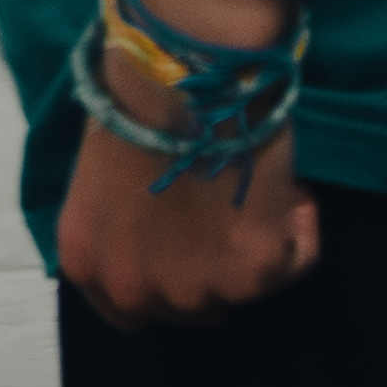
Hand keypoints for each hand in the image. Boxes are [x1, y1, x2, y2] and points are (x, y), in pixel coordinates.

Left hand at [56, 75, 322, 328]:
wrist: (181, 75)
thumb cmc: (138, 99)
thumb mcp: (102, 178)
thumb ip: (124, 223)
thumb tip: (162, 226)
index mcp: (86, 261)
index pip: (126, 311)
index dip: (163, 280)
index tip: (187, 250)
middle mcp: (134, 289)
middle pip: (187, 308)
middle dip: (210, 267)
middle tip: (227, 213)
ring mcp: (193, 289)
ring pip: (241, 293)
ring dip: (256, 246)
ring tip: (260, 188)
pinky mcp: (251, 275)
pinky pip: (295, 262)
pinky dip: (300, 227)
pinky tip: (290, 186)